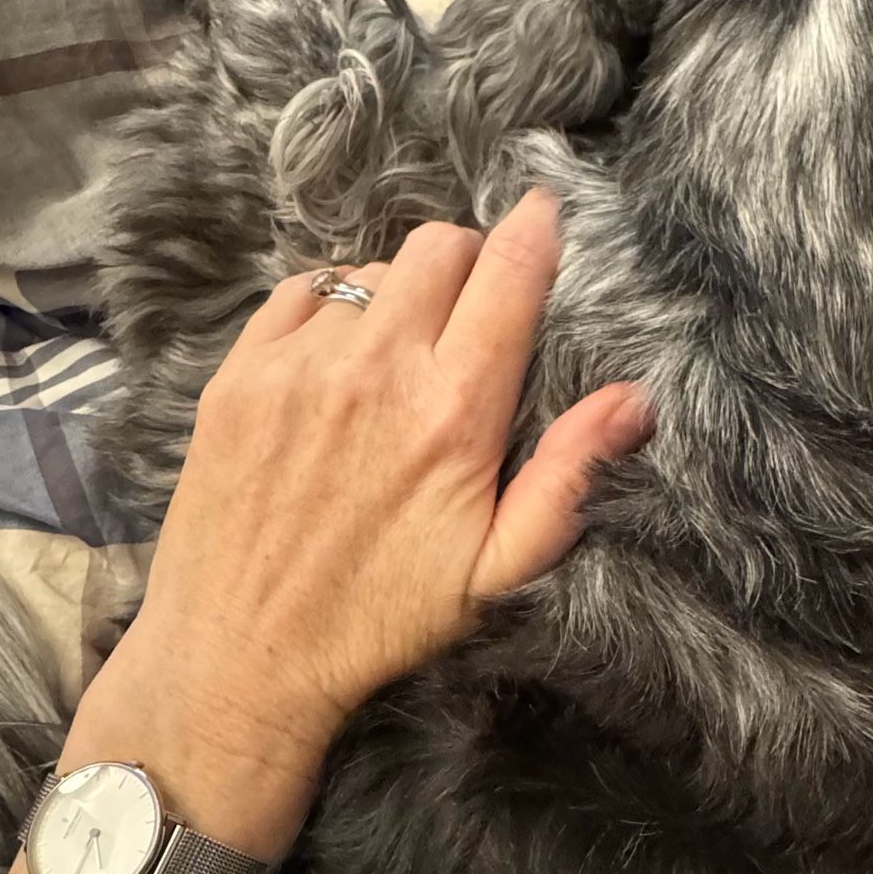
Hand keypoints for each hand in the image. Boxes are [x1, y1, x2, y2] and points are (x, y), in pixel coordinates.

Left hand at [62, 190, 647, 857]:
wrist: (240, 655)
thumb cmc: (378, 620)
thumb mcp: (496, 570)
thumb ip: (568, 476)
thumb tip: (633, 401)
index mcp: (455, 413)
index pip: (510, 272)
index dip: (536, 232)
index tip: (544, 218)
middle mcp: (377, 370)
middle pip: (442, 245)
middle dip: (469, 264)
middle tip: (469, 316)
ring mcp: (299, 366)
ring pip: (371, 267)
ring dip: (398, 293)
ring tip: (397, 357)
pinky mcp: (238, 374)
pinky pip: (300, 290)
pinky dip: (330, 307)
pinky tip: (337, 362)